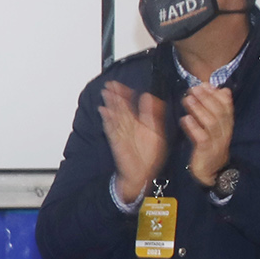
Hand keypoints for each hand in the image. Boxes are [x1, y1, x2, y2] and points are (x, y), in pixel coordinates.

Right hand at [98, 80, 168, 203]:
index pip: (129, 104)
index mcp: (138, 122)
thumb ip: (152, 114)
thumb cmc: (149, 155)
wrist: (142, 173)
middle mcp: (128, 126)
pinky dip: (107, 119)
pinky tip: (103, 111)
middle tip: (109, 84)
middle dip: (114, 95)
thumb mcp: (156, 131)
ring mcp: (121, 133)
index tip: (120, 85)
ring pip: (115, 115)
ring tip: (106, 93)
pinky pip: (111, 128)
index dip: (125, 94)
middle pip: (120, 107)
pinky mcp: (117, 141)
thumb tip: (149, 97)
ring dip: (110, 104)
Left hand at [180, 83, 234, 186]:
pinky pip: (201, 137)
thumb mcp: (216, 128)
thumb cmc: (210, 146)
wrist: (211, 172)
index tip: (205, 84)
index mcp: (227, 125)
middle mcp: (224, 132)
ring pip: (211, 123)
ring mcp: (216, 142)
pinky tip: (185, 119)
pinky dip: (193, 127)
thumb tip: (222, 90)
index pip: (226, 106)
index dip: (216, 95)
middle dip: (206, 98)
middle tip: (193, 88)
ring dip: (199, 109)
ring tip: (187, 99)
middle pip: (219, 112)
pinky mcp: (206, 151)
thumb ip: (217, 110)